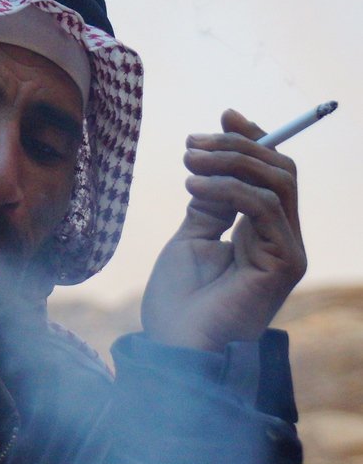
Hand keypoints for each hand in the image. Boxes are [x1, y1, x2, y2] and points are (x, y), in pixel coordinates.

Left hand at [140, 109, 306, 351]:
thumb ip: (210, 204)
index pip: (272, 173)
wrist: (177, 349)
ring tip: (188, 161)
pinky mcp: (284, 263)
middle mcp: (281, 239)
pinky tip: (194, 185)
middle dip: (238, 145)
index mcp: (261, 233)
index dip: (255, 138)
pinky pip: (267, 207)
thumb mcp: (191, 239)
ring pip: (278, 182)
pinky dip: (231, 187)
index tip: (223, 114)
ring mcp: (286, 251)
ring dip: (231, 161)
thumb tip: (214, 162)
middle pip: (280, 170)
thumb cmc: (179, 304)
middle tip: (192, 144)